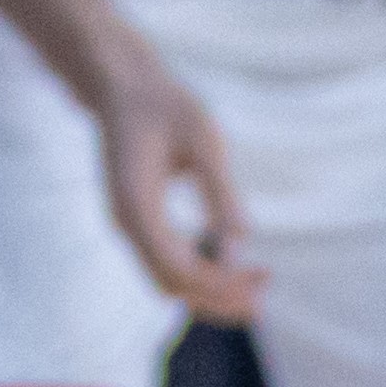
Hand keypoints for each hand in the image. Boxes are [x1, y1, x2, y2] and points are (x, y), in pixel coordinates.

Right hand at [90, 58, 265, 320]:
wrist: (122, 88)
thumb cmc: (163, 105)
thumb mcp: (202, 138)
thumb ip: (219, 189)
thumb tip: (242, 238)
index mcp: (136, 205)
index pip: (178, 267)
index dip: (220, 282)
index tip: (259, 275)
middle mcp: (126, 224)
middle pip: (171, 285)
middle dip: (217, 298)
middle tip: (263, 297)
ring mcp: (129, 226)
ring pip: (167, 281)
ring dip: (208, 292)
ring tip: (253, 290)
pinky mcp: (138, 222)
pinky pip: (166, 262)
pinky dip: (199, 273)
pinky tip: (230, 261)